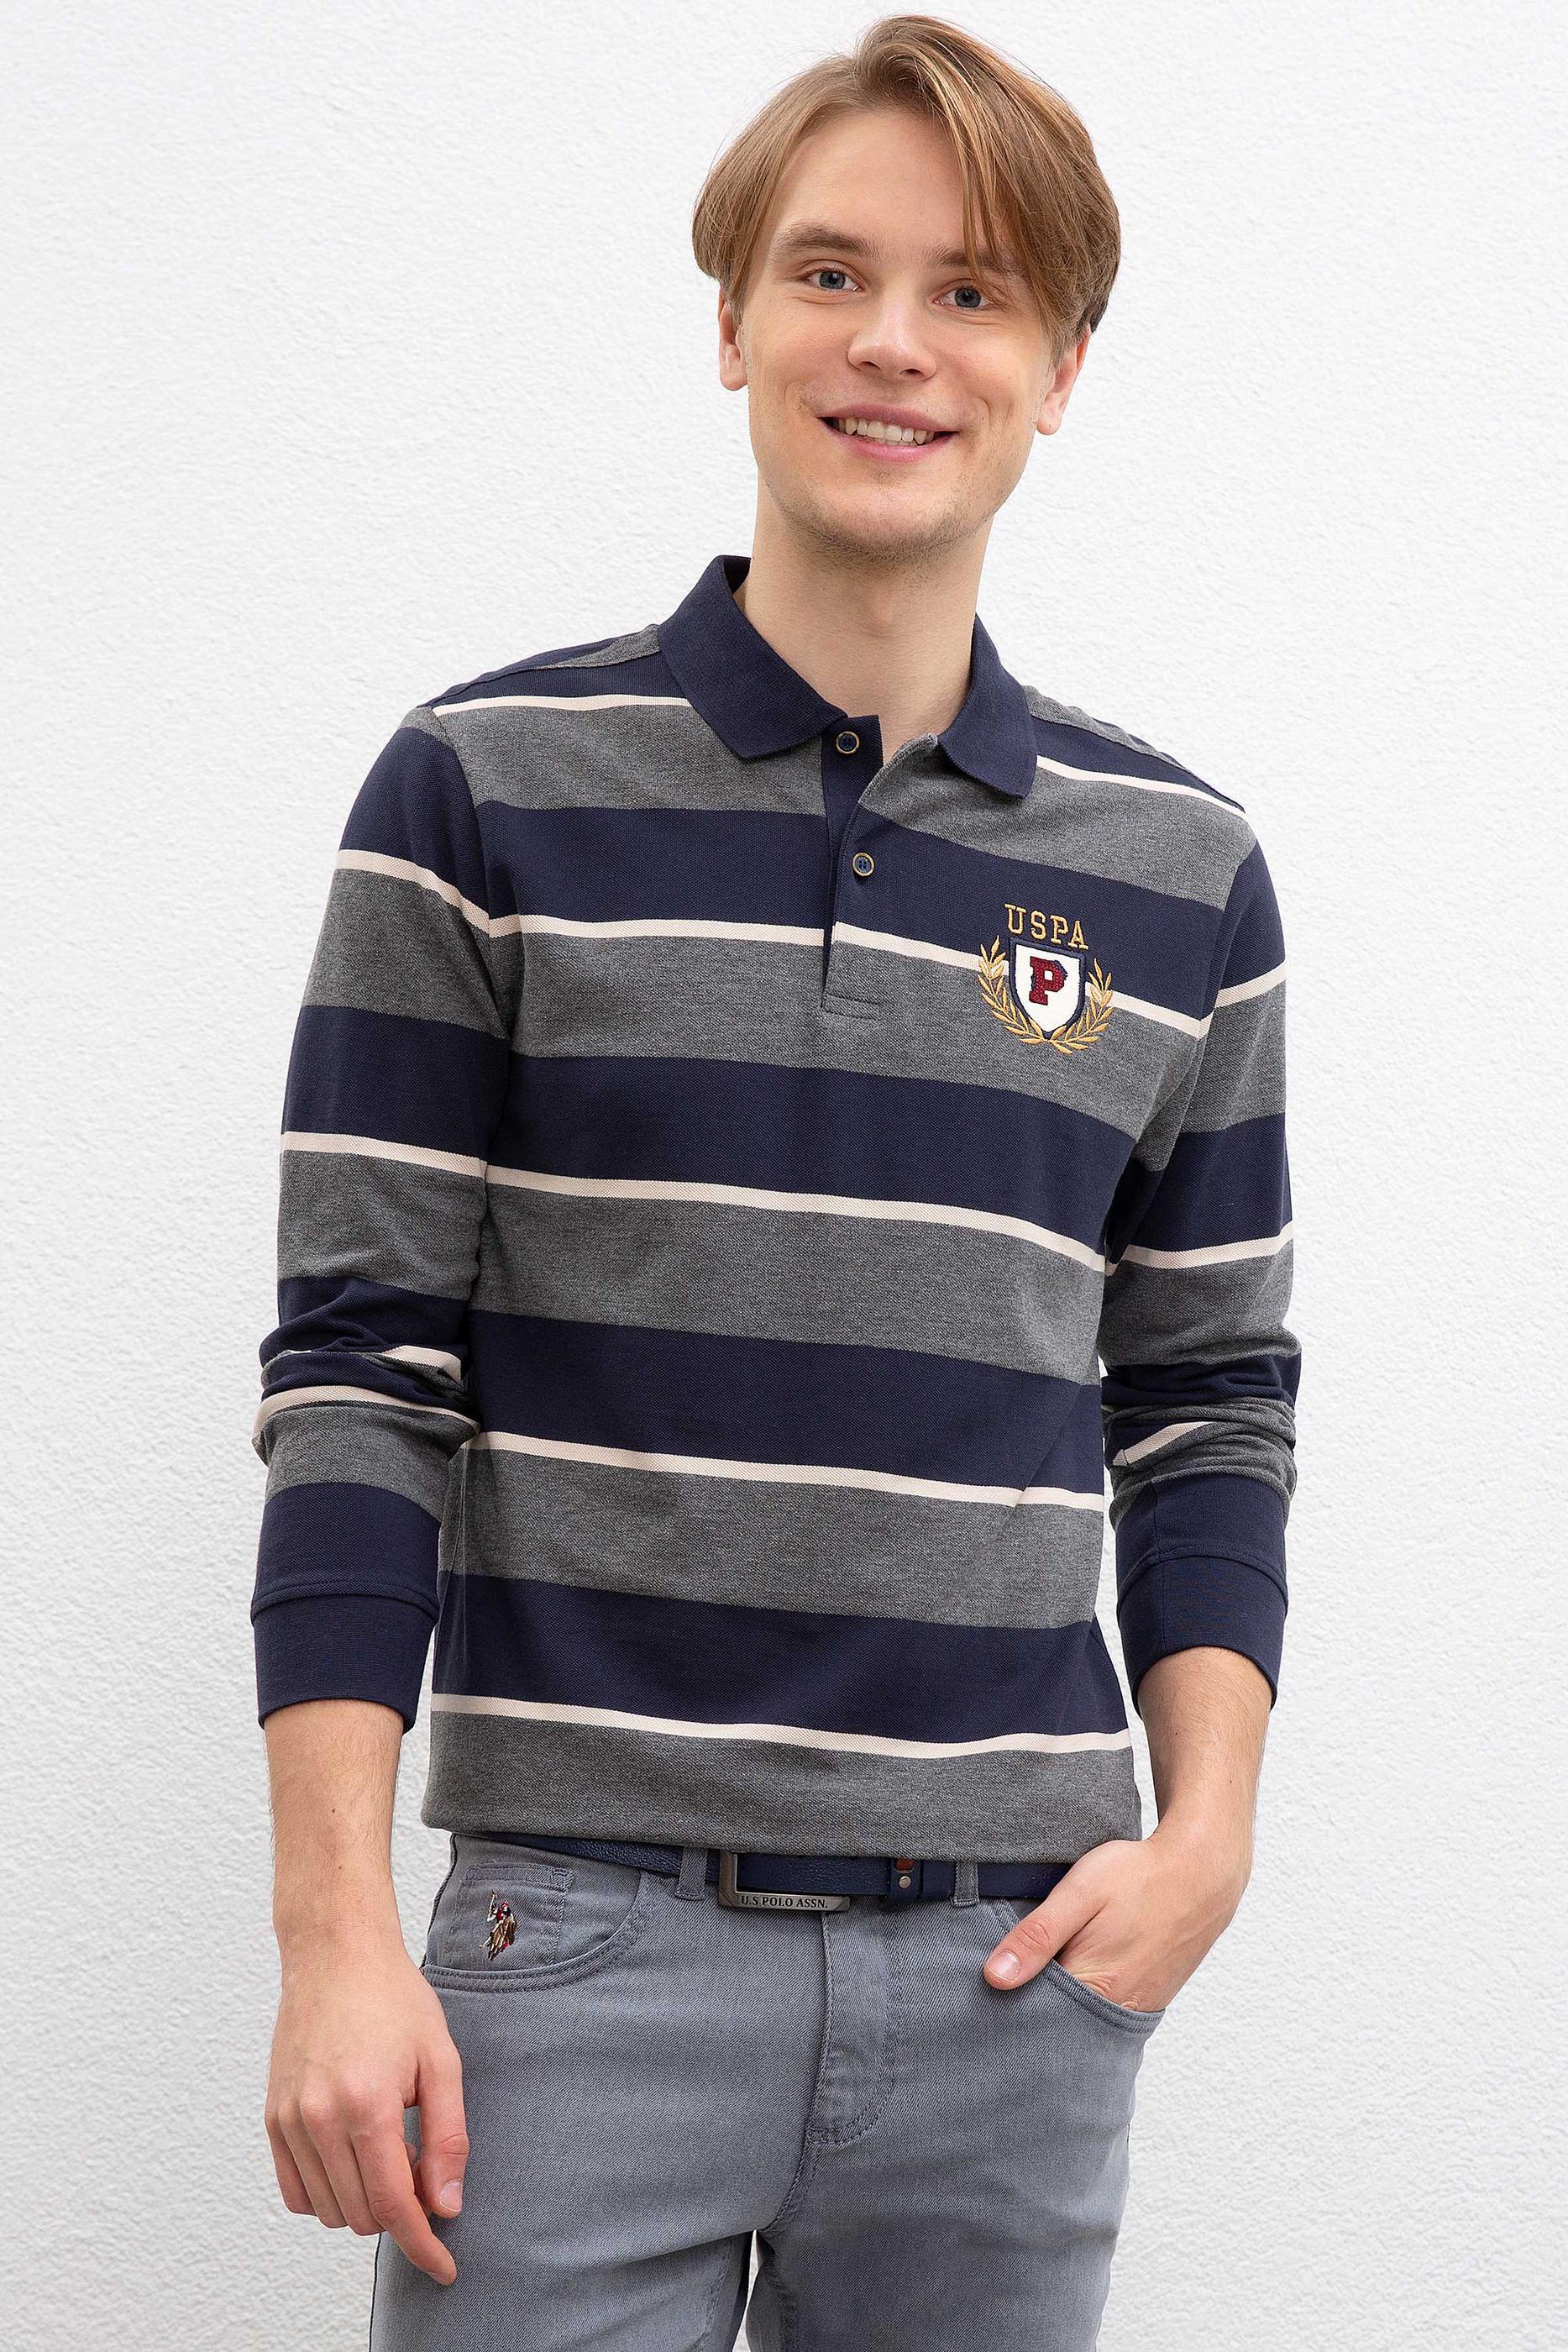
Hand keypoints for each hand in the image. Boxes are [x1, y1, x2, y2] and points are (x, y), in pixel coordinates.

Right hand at [265, 1930, 468, 2286]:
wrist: (335, 1954)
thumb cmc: (393, 1999)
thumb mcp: (441, 2061)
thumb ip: (447, 2139)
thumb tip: (445, 2206)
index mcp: (367, 2104)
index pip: (394, 2205)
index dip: (423, 2245)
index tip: (445, 2268)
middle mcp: (319, 2119)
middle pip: (362, 2215)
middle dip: (399, 2209)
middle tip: (420, 2165)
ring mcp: (289, 2120)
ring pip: (328, 2211)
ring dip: (363, 2201)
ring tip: (386, 2147)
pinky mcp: (272, 2118)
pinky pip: (295, 2192)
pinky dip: (327, 2194)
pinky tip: (352, 2157)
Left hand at [982, 1815, 1250, 2008]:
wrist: (1202, 1873)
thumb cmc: (1139, 1877)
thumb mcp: (1080, 1894)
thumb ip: (1037, 1935)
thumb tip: (993, 1978)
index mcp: (1094, 1988)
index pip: (1034, 2018)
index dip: (1006, 2008)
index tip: (981, 1997)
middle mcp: (1116, 2010)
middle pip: (1058, 2028)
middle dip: (1029, 2013)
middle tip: (1002, 1991)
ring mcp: (1136, 2007)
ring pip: (1081, 2021)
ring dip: (1056, 2007)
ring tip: (1033, 1982)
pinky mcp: (1148, 1998)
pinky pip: (1104, 2012)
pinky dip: (1083, 2001)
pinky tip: (1071, 1976)